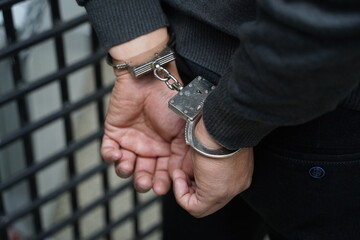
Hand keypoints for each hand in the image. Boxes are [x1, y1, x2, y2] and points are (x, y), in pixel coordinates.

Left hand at [101, 61, 189, 194]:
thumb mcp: (182, 131)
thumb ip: (182, 154)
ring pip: (125, 166)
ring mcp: (131, 141)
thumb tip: (181, 175)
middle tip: (145, 183)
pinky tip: (116, 156)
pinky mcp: (114, 132)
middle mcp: (148, 148)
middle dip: (143, 181)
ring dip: (125, 171)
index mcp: (165, 149)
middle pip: (143, 172)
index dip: (162, 181)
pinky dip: (110, 156)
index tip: (161, 188)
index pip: (163, 172)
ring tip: (128, 167)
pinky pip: (108, 150)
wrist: (150, 80)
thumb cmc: (169, 103)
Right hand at [172, 118, 253, 217]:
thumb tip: (188, 169)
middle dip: (190, 188)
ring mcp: (227, 192)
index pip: (218, 186)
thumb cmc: (217, 126)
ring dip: (184, 191)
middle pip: (210, 200)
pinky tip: (179, 176)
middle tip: (181, 173)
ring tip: (179, 173)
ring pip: (202, 207)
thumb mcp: (211, 146)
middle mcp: (236, 184)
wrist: (222, 124)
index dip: (198, 180)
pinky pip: (193, 207)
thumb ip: (205, 161)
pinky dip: (181, 194)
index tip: (188, 168)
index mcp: (240, 171)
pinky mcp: (214, 194)